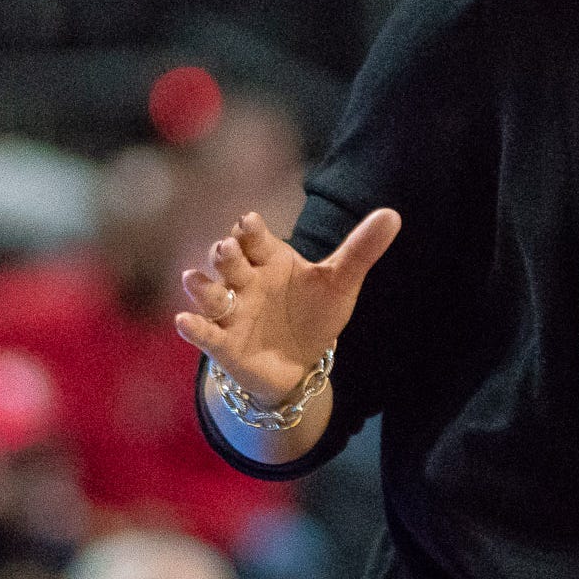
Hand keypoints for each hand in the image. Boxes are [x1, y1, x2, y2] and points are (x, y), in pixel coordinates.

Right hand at [175, 209, 399, 405]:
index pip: (254, 237)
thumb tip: (393, 215)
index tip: (250, 222)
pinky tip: (185, 321)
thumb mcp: (340, 283)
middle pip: (227, 261)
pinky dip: (193, 327)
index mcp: (270, 259)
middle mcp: (245, 281)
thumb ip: (361, 249)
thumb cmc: (314, 314)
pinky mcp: (223, 343)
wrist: (301, 362)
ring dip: (202, 286)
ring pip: (209, 293)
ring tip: (195, 278)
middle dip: (224, 254)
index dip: (250, 229)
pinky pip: (205, 333)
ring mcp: (231, 311)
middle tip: (228, 249)